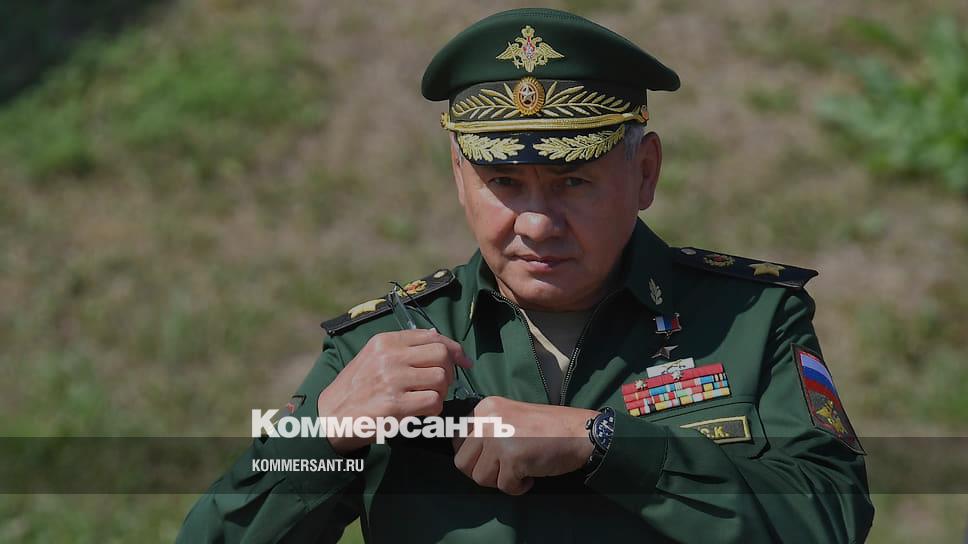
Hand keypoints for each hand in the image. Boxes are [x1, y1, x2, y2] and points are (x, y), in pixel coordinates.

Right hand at [317, 329, 472, 453]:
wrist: (330, 416)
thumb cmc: (357, 387)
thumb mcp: (374, 356)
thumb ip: (404, 347)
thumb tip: (439, 339)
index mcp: (385, 341)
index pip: (433, 337)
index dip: (454, 350)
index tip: (463, 362)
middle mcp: (389, 357)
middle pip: (441, 357)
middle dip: (448, 372)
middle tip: (440, 385)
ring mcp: (392, 381)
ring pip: (440, 380)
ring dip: (440, 393)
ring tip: (425, 399)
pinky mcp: (394, 406)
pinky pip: (433, 402)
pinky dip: (433, 409)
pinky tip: (420, 412)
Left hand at [452, 396, 596, 494]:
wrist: (578, 431)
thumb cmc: (546, 428)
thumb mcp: (508, 418)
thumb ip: (485, 430)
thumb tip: (463, 454)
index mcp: (484, 408)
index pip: (455, 438)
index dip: (472, 454)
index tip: (490, 457)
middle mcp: (486, 420)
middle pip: (461, 462)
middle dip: (482, 471)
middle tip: (503, 469)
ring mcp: (497, 438)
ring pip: (480, 477)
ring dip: (500, 480)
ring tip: (519, 470)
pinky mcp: (512, 458)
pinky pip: (504, 486)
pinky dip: (518, 487)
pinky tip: (530, 475)